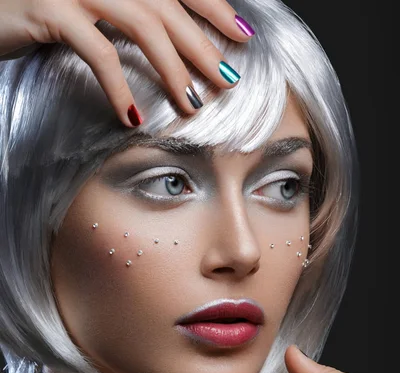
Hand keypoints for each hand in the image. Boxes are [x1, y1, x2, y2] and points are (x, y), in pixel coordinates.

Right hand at [0, 0, 253, 126]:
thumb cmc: (37, 8)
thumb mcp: (88, 5)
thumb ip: (126, 14)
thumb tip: (169, 43)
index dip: (213, 6)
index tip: (241, 34)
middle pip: (168, 6)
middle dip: (202, 45)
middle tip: (226, 81)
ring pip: (142, 25)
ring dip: (172, 68)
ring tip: (191, 104)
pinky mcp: (50, 9)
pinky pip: (97, 51)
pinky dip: (118, 87)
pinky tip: (131, 116)